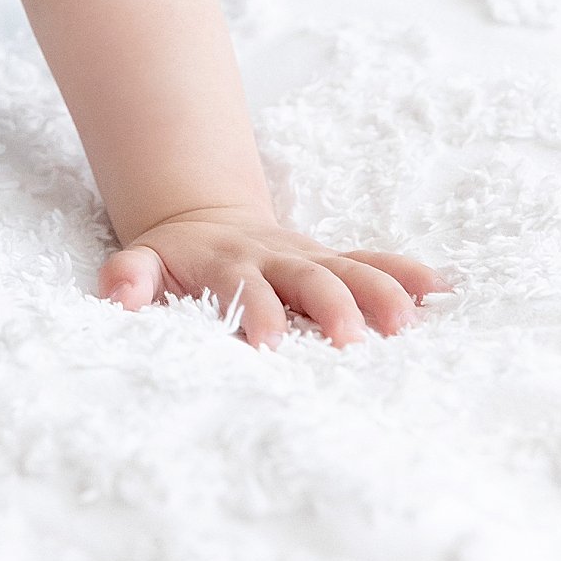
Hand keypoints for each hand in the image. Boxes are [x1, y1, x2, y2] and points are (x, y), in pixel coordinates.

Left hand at [98, 207, 448, 348]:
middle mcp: (274, 258)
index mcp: (227, 263)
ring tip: (407, 322)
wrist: (203, 218)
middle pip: (308, 277)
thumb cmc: (174, 259)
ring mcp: (308, 257)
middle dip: (331, 305)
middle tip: (352, 340)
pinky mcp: (333, 261)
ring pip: (350, 268)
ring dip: (380, 291)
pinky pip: (372, 262)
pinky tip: (441, 289)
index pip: (243, 288)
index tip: (269, 343)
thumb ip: (129, 277)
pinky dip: (405, 272)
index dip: (255, 312)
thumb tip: (118, 294)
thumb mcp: (142, 261)